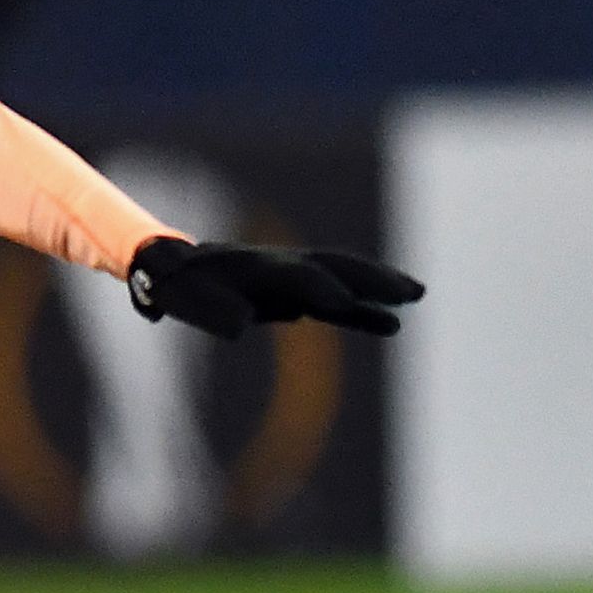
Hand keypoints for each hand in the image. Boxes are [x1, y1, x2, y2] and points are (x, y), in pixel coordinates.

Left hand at [126, 235, 423, 339]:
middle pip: (336, 267)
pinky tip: (391, 325)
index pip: (298, 276)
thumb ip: (214, 311)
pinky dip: (363, 311)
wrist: (176, 271)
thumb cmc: (182, 288)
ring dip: (378, 287)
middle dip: (371, 278)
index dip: (320, 288)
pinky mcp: (295, 294)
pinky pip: (336, 301)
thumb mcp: (190, 301)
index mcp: (258, 267)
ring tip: (415, 296)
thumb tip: (241, 325)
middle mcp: (283, 267)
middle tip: (410, 291)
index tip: (343, 304)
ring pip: (344, 278)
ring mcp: (292, 278)